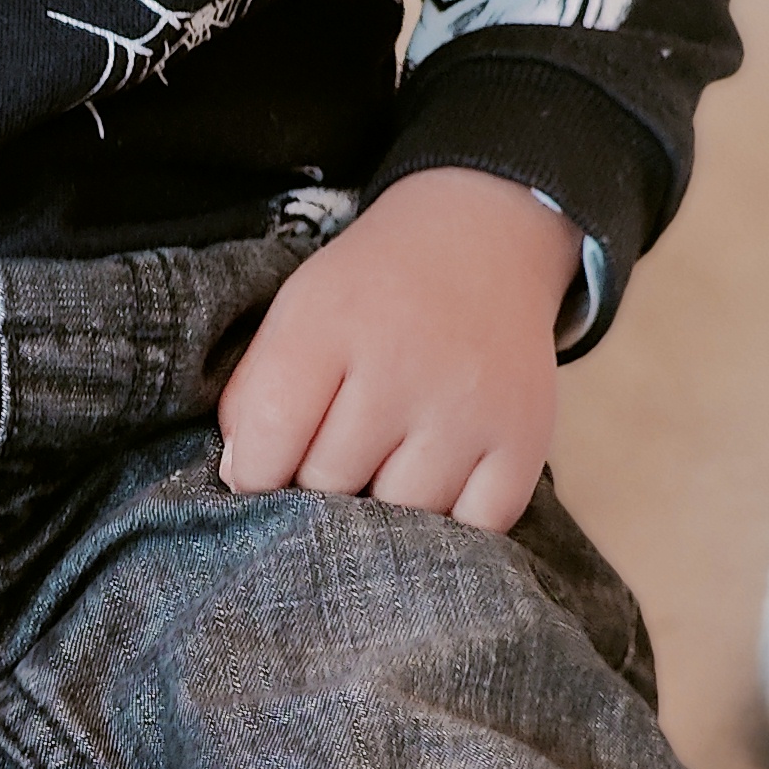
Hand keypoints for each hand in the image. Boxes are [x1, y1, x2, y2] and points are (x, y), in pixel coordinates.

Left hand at [217, 168, 580, 533]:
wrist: (482, 242)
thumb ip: (256, 393)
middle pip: (331, 481)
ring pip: (401, 515)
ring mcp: (470, 406)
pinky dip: (452, 526)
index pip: (271, 432)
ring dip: (383, 511)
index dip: (254, 474)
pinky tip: (437, 484)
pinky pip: (475, 527)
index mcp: (332, 323)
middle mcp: (404, 364)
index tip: (262, 475)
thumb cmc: (373, 293)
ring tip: (384, 469)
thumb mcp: (297, 312)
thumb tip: (244, 480)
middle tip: (332, 460)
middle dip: (317, 488)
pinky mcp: (523, 439)